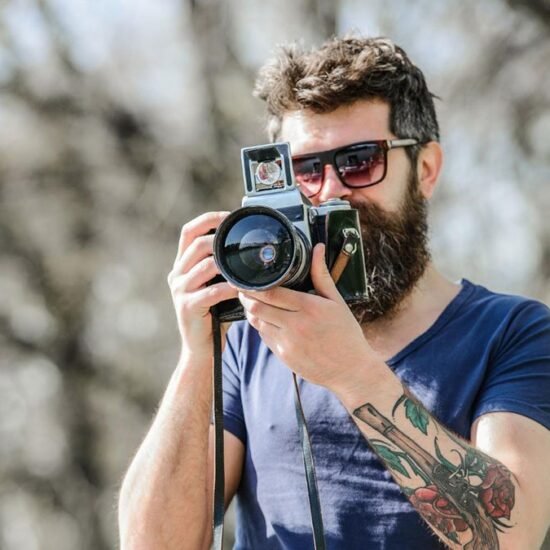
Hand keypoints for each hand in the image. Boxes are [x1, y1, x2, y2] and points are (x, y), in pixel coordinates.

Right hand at [167, 212, 238, 362]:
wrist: (202, 348)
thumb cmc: (214, 315)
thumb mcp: (214, 285)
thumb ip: (221, 266)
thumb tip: (245, 246)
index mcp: (182, 265)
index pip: (188, 232)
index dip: (207, 219)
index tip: (228, 216)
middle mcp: (177, 274)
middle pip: (197, 245)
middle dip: (220, 240)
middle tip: (242, 242)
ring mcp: (180, 290)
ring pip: (205, 266)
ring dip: (228, 264)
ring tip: (245, 265)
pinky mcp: (187, 307)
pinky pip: (212, 292)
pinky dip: (230, 288)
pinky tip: (242, 288)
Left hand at [238, 243, 375, 393]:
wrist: (351, 370)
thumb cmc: (346, 333)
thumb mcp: (337, 301)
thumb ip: (321, 275)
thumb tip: (317, 248)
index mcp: (309, 308)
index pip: (271, 292)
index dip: (253, 285)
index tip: (246, 279)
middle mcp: (296, 325)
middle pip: (257, 307)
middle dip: (246, 296)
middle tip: (242, 288)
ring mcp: (287, 343)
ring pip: (256, 322)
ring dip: (250, 311)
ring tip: (250, 301)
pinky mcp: (283, 356)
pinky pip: (263, 336)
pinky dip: (260, 326)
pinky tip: (265, 319)